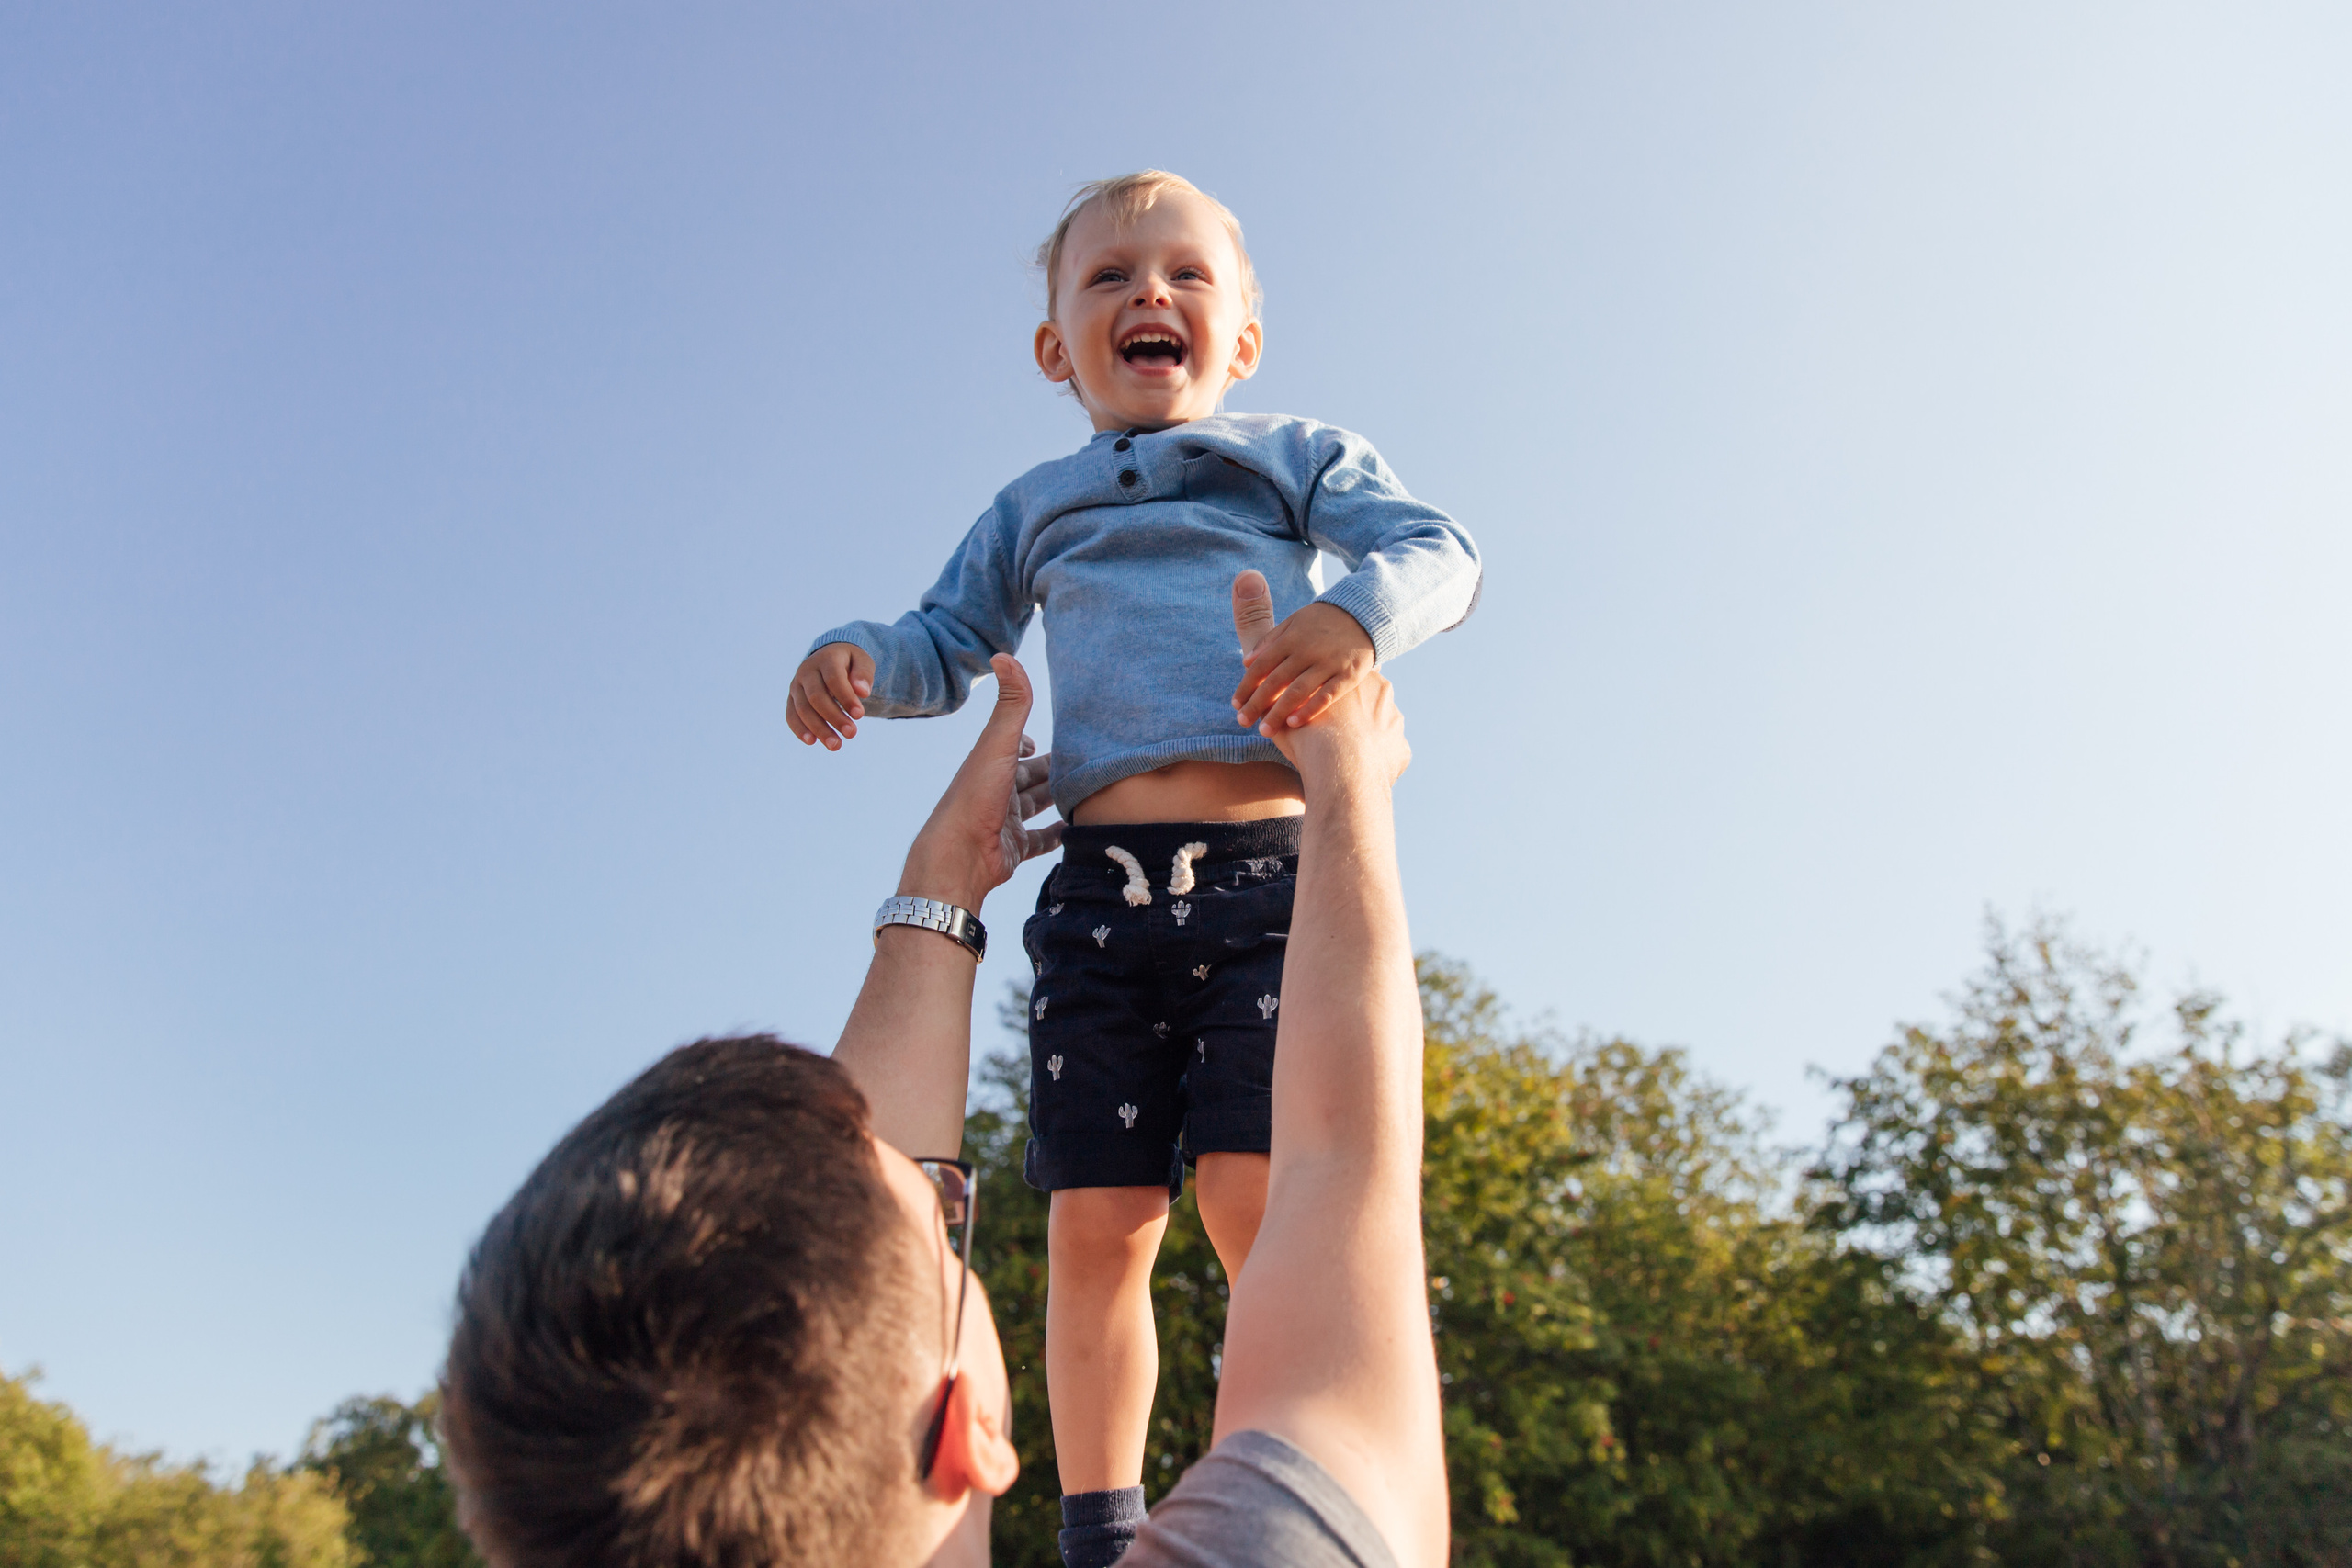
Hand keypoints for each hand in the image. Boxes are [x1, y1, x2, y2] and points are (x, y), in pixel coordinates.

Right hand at [789, 642, 875, 750]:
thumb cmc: (850, 663)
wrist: (829, 658)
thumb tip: (862, 692)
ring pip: (802, 709)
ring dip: (818, 728)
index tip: (859, 715)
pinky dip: (799, 729)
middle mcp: (807, 671)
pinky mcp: (791, 699)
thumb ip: (864, 674)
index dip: (845, 698)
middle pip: (816, 697)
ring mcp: (796, 685)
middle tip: (852, 734)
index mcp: (826, 658)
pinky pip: (791, 715)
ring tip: (835, 745)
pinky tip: (812, 741)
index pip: (834, 679)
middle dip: (834, 717)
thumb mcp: (862, 661)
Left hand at [898, 654, 1063, 909]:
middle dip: (1054, 768)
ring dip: (1058, 798)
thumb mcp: (997, 746)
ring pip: (1037, 805)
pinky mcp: (1014, 849)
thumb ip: (1011, 705)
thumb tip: (1004, 654)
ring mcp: (1005, 821)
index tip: (1056, 733)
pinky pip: (1041, 840)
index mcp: (990, 764)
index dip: (1031, 738)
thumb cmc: (974, 798)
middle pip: (1031, 776)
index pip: (1014, 745)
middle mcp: (996, 790)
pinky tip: (1078, 830)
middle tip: (1085, 762)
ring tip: (1088, 792)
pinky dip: (1058, 834)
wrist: (958, 858)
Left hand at [1231, 598, 1375, 734]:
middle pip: (1275, 681)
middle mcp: (1307, 650)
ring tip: (1263, 730)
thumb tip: (1246, 662)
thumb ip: (1270, 641)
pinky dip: (1308, 709)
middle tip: (1242, 722)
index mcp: (1291, 637)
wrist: (1366, 616)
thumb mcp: (1295, 623)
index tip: (1235, 704)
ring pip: (1298, 691)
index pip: (1261, 665)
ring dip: (1278, 712)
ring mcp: (1328, 663)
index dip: (1247, 685)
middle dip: (1256, 703)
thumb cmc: (1323, 623)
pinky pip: (1326, 695)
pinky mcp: (1348, 675)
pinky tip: (1293, 724)